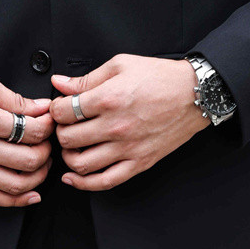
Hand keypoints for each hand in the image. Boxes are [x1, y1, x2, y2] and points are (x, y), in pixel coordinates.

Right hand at [0, 67, 54, 206]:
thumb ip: (15, 98)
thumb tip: (40, 108)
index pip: (33, 131)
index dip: (48, 126)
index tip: (49, 120)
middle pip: (29, 160)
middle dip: (47, 151)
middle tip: (47, 141)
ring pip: (15, 184)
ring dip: (37, 177)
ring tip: (42, 164)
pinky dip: (15, 201)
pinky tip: (30, 195)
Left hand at [49, 54, 209, 190]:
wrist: (194, 94)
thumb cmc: (160, 78)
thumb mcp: (120, 65)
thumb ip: (86, 78)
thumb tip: (59, 83)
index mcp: (108, 98)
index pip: (62, 112)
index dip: (55, 109)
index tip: (60, 108)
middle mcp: (116, 126)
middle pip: (68, 139)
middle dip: (60, 132)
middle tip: (65, 126)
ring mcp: (128, 148)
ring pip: (81, 164)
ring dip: (68, 156)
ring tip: (71, 147)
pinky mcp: (139, 162)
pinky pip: (105, 181)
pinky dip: (84, 183)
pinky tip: (74, 177)